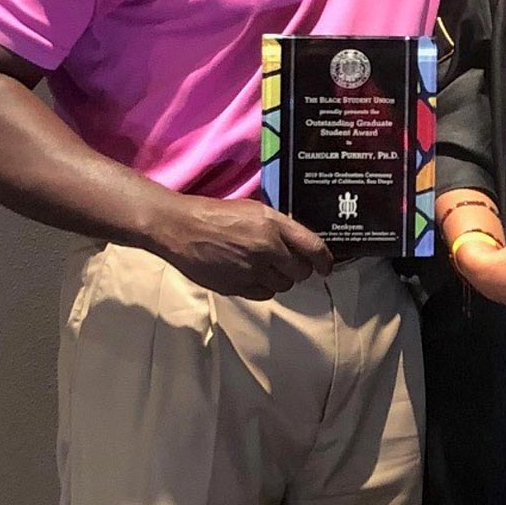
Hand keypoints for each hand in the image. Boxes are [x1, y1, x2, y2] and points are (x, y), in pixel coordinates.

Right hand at [152, 194, 331, 299]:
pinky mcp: (237, 286)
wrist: (180, 227)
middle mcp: (266, 247)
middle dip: (296, 269)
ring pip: (283, 285)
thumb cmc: (216, 214)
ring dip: (278, 278)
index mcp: (273, 224)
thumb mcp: (254, 210)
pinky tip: (248, 275)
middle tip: (284, 263)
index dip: (324, 261)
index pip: (314, 248)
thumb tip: (301, 245)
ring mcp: (251, 269)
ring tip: (261, 266)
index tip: (325, 268)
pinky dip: (261, 287)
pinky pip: (264, 294)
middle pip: (300, 272)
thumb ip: (280, 227)